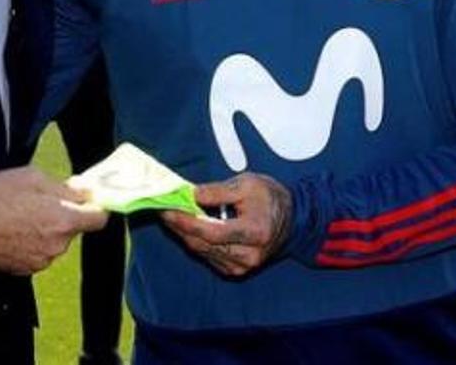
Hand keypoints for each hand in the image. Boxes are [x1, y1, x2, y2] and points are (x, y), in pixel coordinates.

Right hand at [0, 166, 106, 275]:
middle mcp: (56, 246)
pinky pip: (37, 252)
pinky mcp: (23, 269)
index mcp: (63, 220)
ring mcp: (40, 261)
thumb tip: (84, 190)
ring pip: (54, 241)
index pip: (99, 219)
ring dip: (45, 229)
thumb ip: (64, 186)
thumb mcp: (33, 177)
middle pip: (73, 229)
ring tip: (20, 214)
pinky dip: (30, 242)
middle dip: (63, 214)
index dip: (95, 207)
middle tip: (42, 200)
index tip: (90, 199)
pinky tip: (11, 228)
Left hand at [160, 173, 291, 277]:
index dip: (185, 221)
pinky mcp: (236, 270)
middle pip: (203, 244)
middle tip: (163, 207)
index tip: (167, 208)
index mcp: (255, 232)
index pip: (211, 232)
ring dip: (184, 233)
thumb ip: (217, 191)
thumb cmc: (270, 198)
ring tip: (171, 213)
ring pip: (202, 251)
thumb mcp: (246, 184)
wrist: (292, 220)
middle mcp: (248, 255)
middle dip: (179, 226)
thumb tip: (190, 194)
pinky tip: (187, 225)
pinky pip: (208, 256)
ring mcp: (242, 266)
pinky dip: (195, 241)